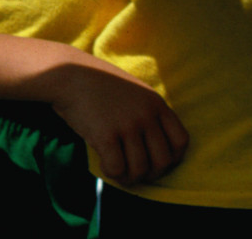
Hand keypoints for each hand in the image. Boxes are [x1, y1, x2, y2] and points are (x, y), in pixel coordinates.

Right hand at [51, 60, 188, 186]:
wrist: (70, 74)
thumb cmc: (100, 86)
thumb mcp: (135, 92)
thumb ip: (148, 114)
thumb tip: (154, 150)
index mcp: (157, 104)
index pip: (181, 142)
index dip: (172, 159)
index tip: (156, 162)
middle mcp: (147, 115)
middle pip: (163, 162)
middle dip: (150, 174)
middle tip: (135, 171)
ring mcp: (128, 125)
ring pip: (140, 169)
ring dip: (129, 177)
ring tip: (118, 169)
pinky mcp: (106, 135)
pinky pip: (117, 169)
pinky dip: (111, 173)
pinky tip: (104, 163)